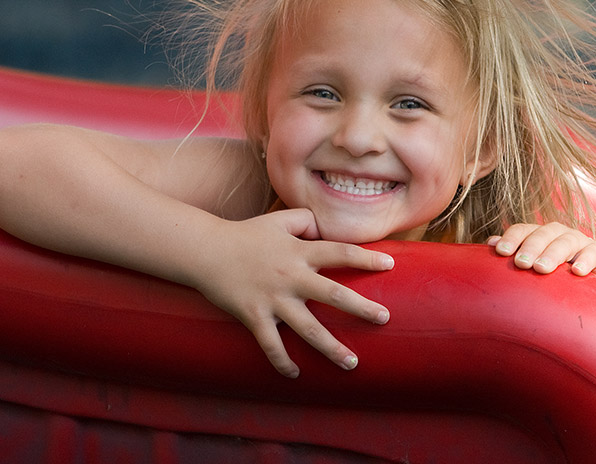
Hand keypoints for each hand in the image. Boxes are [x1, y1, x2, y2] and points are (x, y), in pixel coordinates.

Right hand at [192, 208, 393, 377]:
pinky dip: (282, 362)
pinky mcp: (254, 316)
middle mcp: (291, 276)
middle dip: (361, 308)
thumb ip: (304, 221)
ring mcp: (273, 299)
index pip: (340, 252)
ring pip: (308, 328)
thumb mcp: (277, 221)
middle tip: (384, 319)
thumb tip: (323, 229)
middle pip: (333, 293)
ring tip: (352, 362)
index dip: (365, 258)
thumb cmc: (245, 234)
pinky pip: (271, 345)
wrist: (206, 251)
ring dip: (331, 347)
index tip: (389, 264)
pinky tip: (295, 374)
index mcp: (299, 252)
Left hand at [487, 222, 595, 282]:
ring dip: (553, 253)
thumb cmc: (550, 281)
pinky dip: (586, 261)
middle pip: (542, 233)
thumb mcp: (530, 268)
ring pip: (565, 241)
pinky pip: (593, 253)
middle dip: (531, 247)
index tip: (500, 252)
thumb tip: (491, 243)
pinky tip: (577, 272)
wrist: (584, 294)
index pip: (522, 230)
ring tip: (542, 268)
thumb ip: (513, 254)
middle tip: (521, 263)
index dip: (511, 239)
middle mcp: (557, 233)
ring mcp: (579, 240)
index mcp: (538, 234)